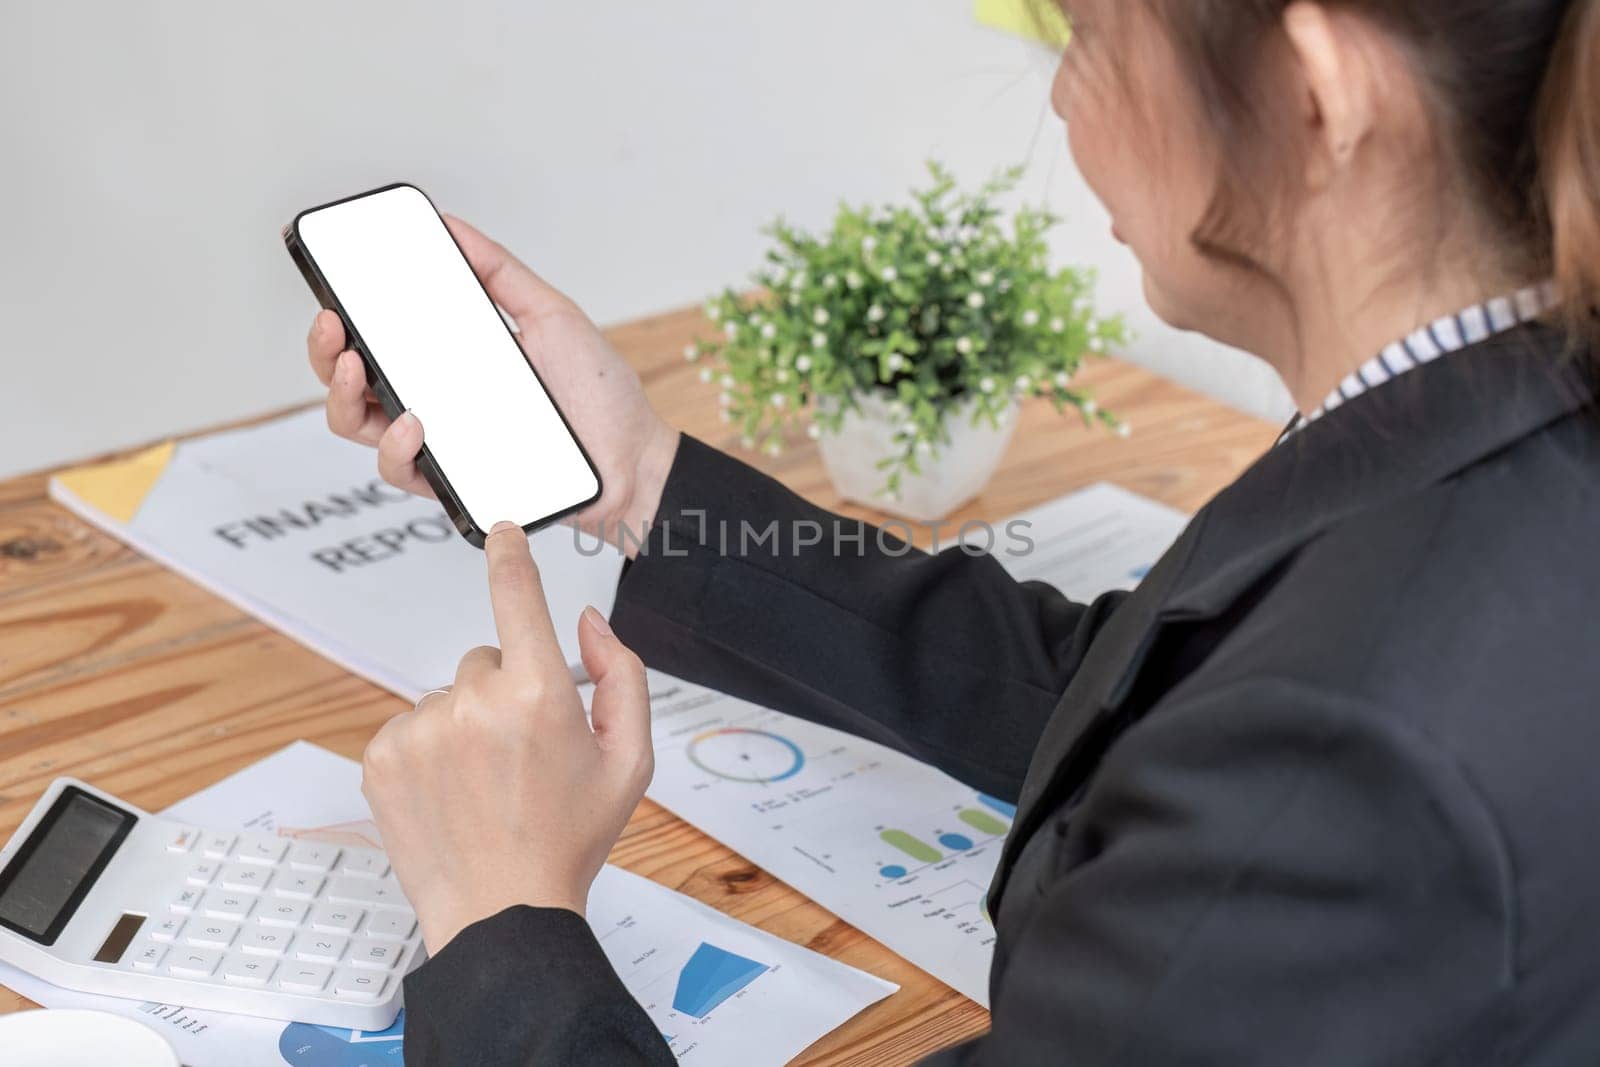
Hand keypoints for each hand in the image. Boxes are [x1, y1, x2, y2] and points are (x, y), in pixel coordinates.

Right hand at [305, 215, 679, 554]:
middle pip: (351, 381)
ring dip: (342, 396)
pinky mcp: (455, 484)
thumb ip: (499, 272)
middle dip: (324, 352)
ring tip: (357, 367)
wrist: (635, 459)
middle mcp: (435, 402)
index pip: (378, 337)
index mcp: (449, 360)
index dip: (341, 317)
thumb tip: (452, 225)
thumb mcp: (550, 315)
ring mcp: (441, 445)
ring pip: (360, 428)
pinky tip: (413, 421)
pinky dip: (396, 447)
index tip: (328, 287)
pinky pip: (403, 472)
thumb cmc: (598, 395)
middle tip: (333, 324)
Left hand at [360, 521, 654, 951]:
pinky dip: (429, 751)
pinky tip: (452, 793)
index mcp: (538, 694)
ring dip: (465, 724)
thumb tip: (587, 621)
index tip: (501, 531)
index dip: (511, 558)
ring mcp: (420, 730)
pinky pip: (410, 726)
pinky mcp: (381, 758)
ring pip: (448, 697)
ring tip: (485, 785)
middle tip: (523, 754)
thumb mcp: (630, 761)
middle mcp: (473, 703)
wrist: (502, 911)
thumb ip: (621, 677)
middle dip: (506, 692)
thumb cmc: (570, 839)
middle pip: (487, 659)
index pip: (518, 598)